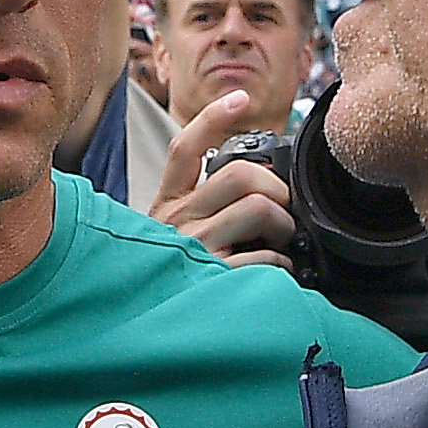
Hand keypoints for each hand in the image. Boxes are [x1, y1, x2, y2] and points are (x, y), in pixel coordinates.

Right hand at [150, 86, 294, 269]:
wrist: (144, 328)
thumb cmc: (170, 277)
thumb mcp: (173, 236)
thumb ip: (205, 208)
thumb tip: (262, 189)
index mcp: (167, 204)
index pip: (184, 149)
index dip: (213, 119)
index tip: (240, 99)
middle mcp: (176, 221)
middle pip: (238, 174)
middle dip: (274, 188)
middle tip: (281, 210)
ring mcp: (193, 248)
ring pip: (257, 207)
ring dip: (283, 225)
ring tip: (281, 241)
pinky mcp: (211, 277)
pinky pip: (264, 256)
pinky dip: (282, 264)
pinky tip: (276, 271)